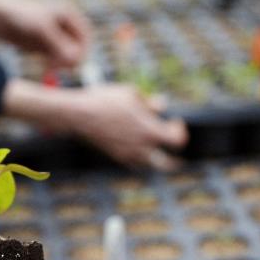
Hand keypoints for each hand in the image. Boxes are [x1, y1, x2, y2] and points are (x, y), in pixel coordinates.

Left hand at [0, 0, 90, 68]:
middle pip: (79, 49)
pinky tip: (45, 68)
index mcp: (69, 15)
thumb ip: (60, 45)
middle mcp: (65, 26)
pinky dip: (53, 66)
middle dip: (71, 59)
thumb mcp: (42, 31)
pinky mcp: (45, 47)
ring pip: (67, 57)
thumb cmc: (20, 17)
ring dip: (61, 65)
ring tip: (49, 67)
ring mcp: (56, 38)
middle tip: (57, 68)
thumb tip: (75, 60)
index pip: (86, 37)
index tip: (72, 62)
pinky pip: (56, 61)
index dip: (82, 51)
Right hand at [64, 85, 187, 169]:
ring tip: (154, 145)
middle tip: (176, 152)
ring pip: (149, 165)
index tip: (175, 121)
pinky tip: (138, 146)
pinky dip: (140, 158)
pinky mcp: (116, 157)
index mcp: (149, 131)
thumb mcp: (132, 94)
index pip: (177, 141)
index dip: (180, 131)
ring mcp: (127, 155)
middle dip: (174, 159)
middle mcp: (140, 148)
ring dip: (156, 157)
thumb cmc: (106, 100)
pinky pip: (134, 163)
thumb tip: (162, 106)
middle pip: (167, 164)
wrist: (79, 115)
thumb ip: (151, 103)